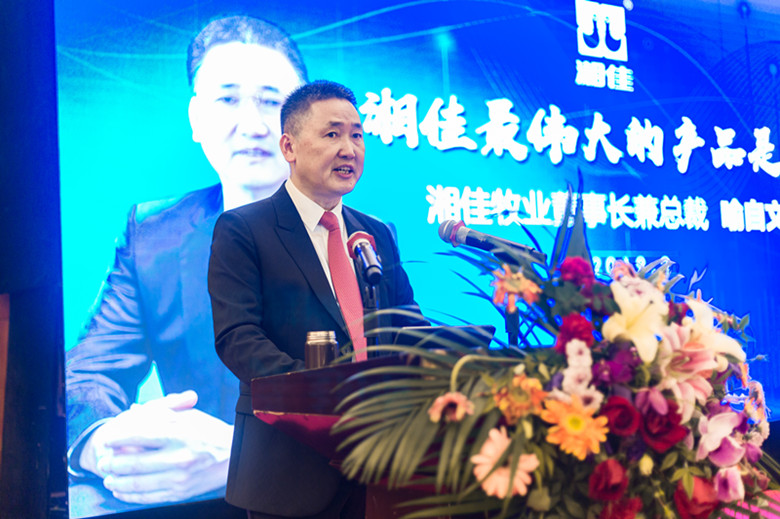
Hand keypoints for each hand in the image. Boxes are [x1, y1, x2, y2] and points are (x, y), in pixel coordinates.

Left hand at [80, 390, 232, 503]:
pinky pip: (148, 497)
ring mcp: (179, 477)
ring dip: (117, 482)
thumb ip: (161, 412)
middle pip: (134, 463)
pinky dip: (130, 496)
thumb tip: (134, 409)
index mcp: (180, 432)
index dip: (118, 438)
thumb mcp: (189, 415)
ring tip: (108, 479)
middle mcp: (179, 456)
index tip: (106, 440)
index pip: (140, 435)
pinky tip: (121, 491)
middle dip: (112, 463)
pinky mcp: (180, 493)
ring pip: (137, 483)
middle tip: (102, 462)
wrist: (236, 456)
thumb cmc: (210, 431)